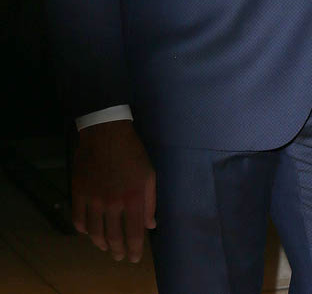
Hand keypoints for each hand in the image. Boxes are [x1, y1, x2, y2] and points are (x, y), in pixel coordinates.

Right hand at [72, 120, 155, 261]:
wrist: (106, 133)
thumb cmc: (132, 153)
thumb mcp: (149, 174)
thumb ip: (150, 202)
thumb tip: (151, 225)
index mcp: (133, 198)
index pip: (135, 233)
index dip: (135, 250)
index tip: (134, 259)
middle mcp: (112, 203)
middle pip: (113, 237)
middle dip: (118, 250)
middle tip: (120, 256)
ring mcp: (93, 199)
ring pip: (94, 233)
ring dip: (100, 244)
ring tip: (106, 247)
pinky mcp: (78, 193)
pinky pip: (78, 219)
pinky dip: (83, 230)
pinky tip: (88, 231)